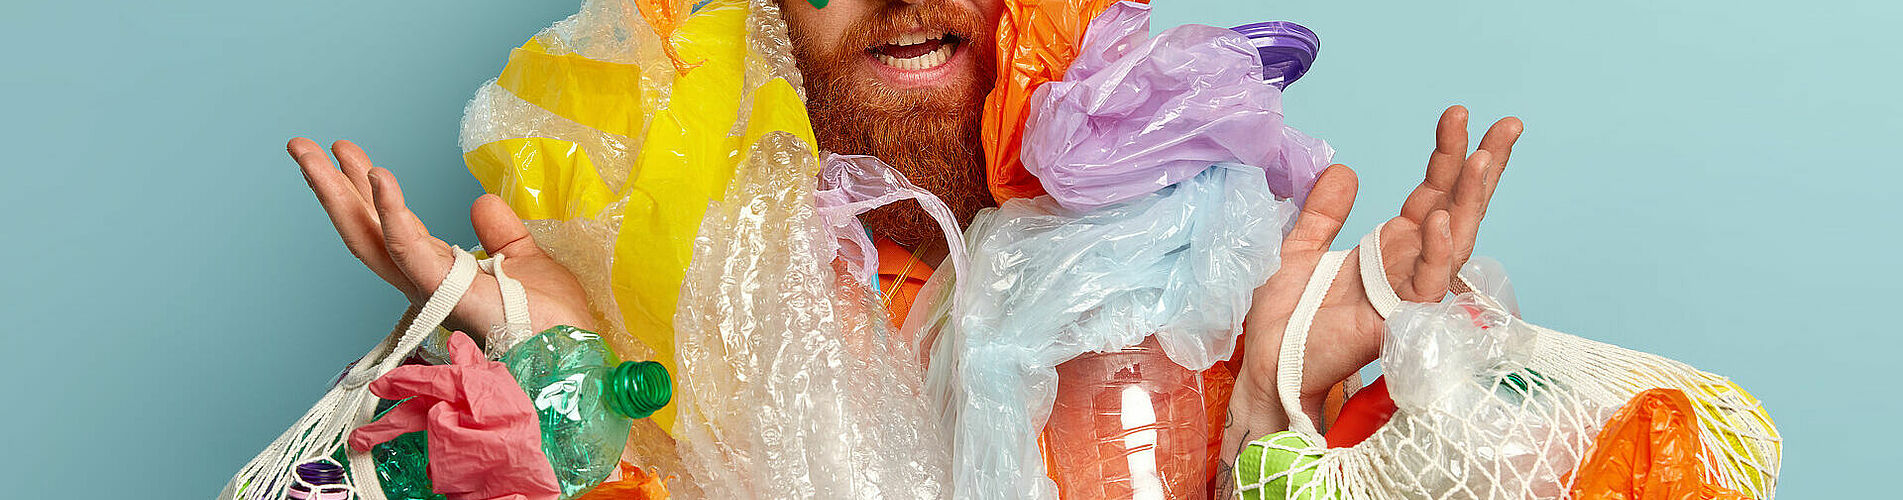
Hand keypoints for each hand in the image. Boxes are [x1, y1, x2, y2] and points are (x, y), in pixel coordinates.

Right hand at [290, 138, 596, 341]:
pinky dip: (391, 212)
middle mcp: (423, 281)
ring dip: (339, 192)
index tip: (348, 152)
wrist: (570, 348)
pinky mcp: (444, 292)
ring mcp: (429, 287)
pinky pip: (408, 248)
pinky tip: (378, 177)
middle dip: (330, 187)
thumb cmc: (550, 319)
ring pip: (371, 235)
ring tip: (317, 151)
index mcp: (438, 271)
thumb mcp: (523, 259)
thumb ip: (497, 232)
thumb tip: (479, 201)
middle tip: (301, 146)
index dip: (367, 188)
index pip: (390, 224)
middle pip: (364, 229)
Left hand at [1218, 106, 1520, 465]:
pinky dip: (1433, 252)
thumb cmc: (1287, 317)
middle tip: (1507, 125)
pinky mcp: (1397, 323)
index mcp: (1390, 247)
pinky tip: (1436, 219)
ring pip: (1452, 243)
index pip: (1432, 193)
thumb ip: (1324, 211)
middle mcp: (1407, 266)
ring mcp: (1407, 294)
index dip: (1446, 155)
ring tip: (1482, 159)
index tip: (1457, 115)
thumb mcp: (1300, 247)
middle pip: (1456, 210)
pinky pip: (1425, 286)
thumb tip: (1346, 169)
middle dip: (1483, 168)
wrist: (1267, 363)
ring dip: (1469, 200)